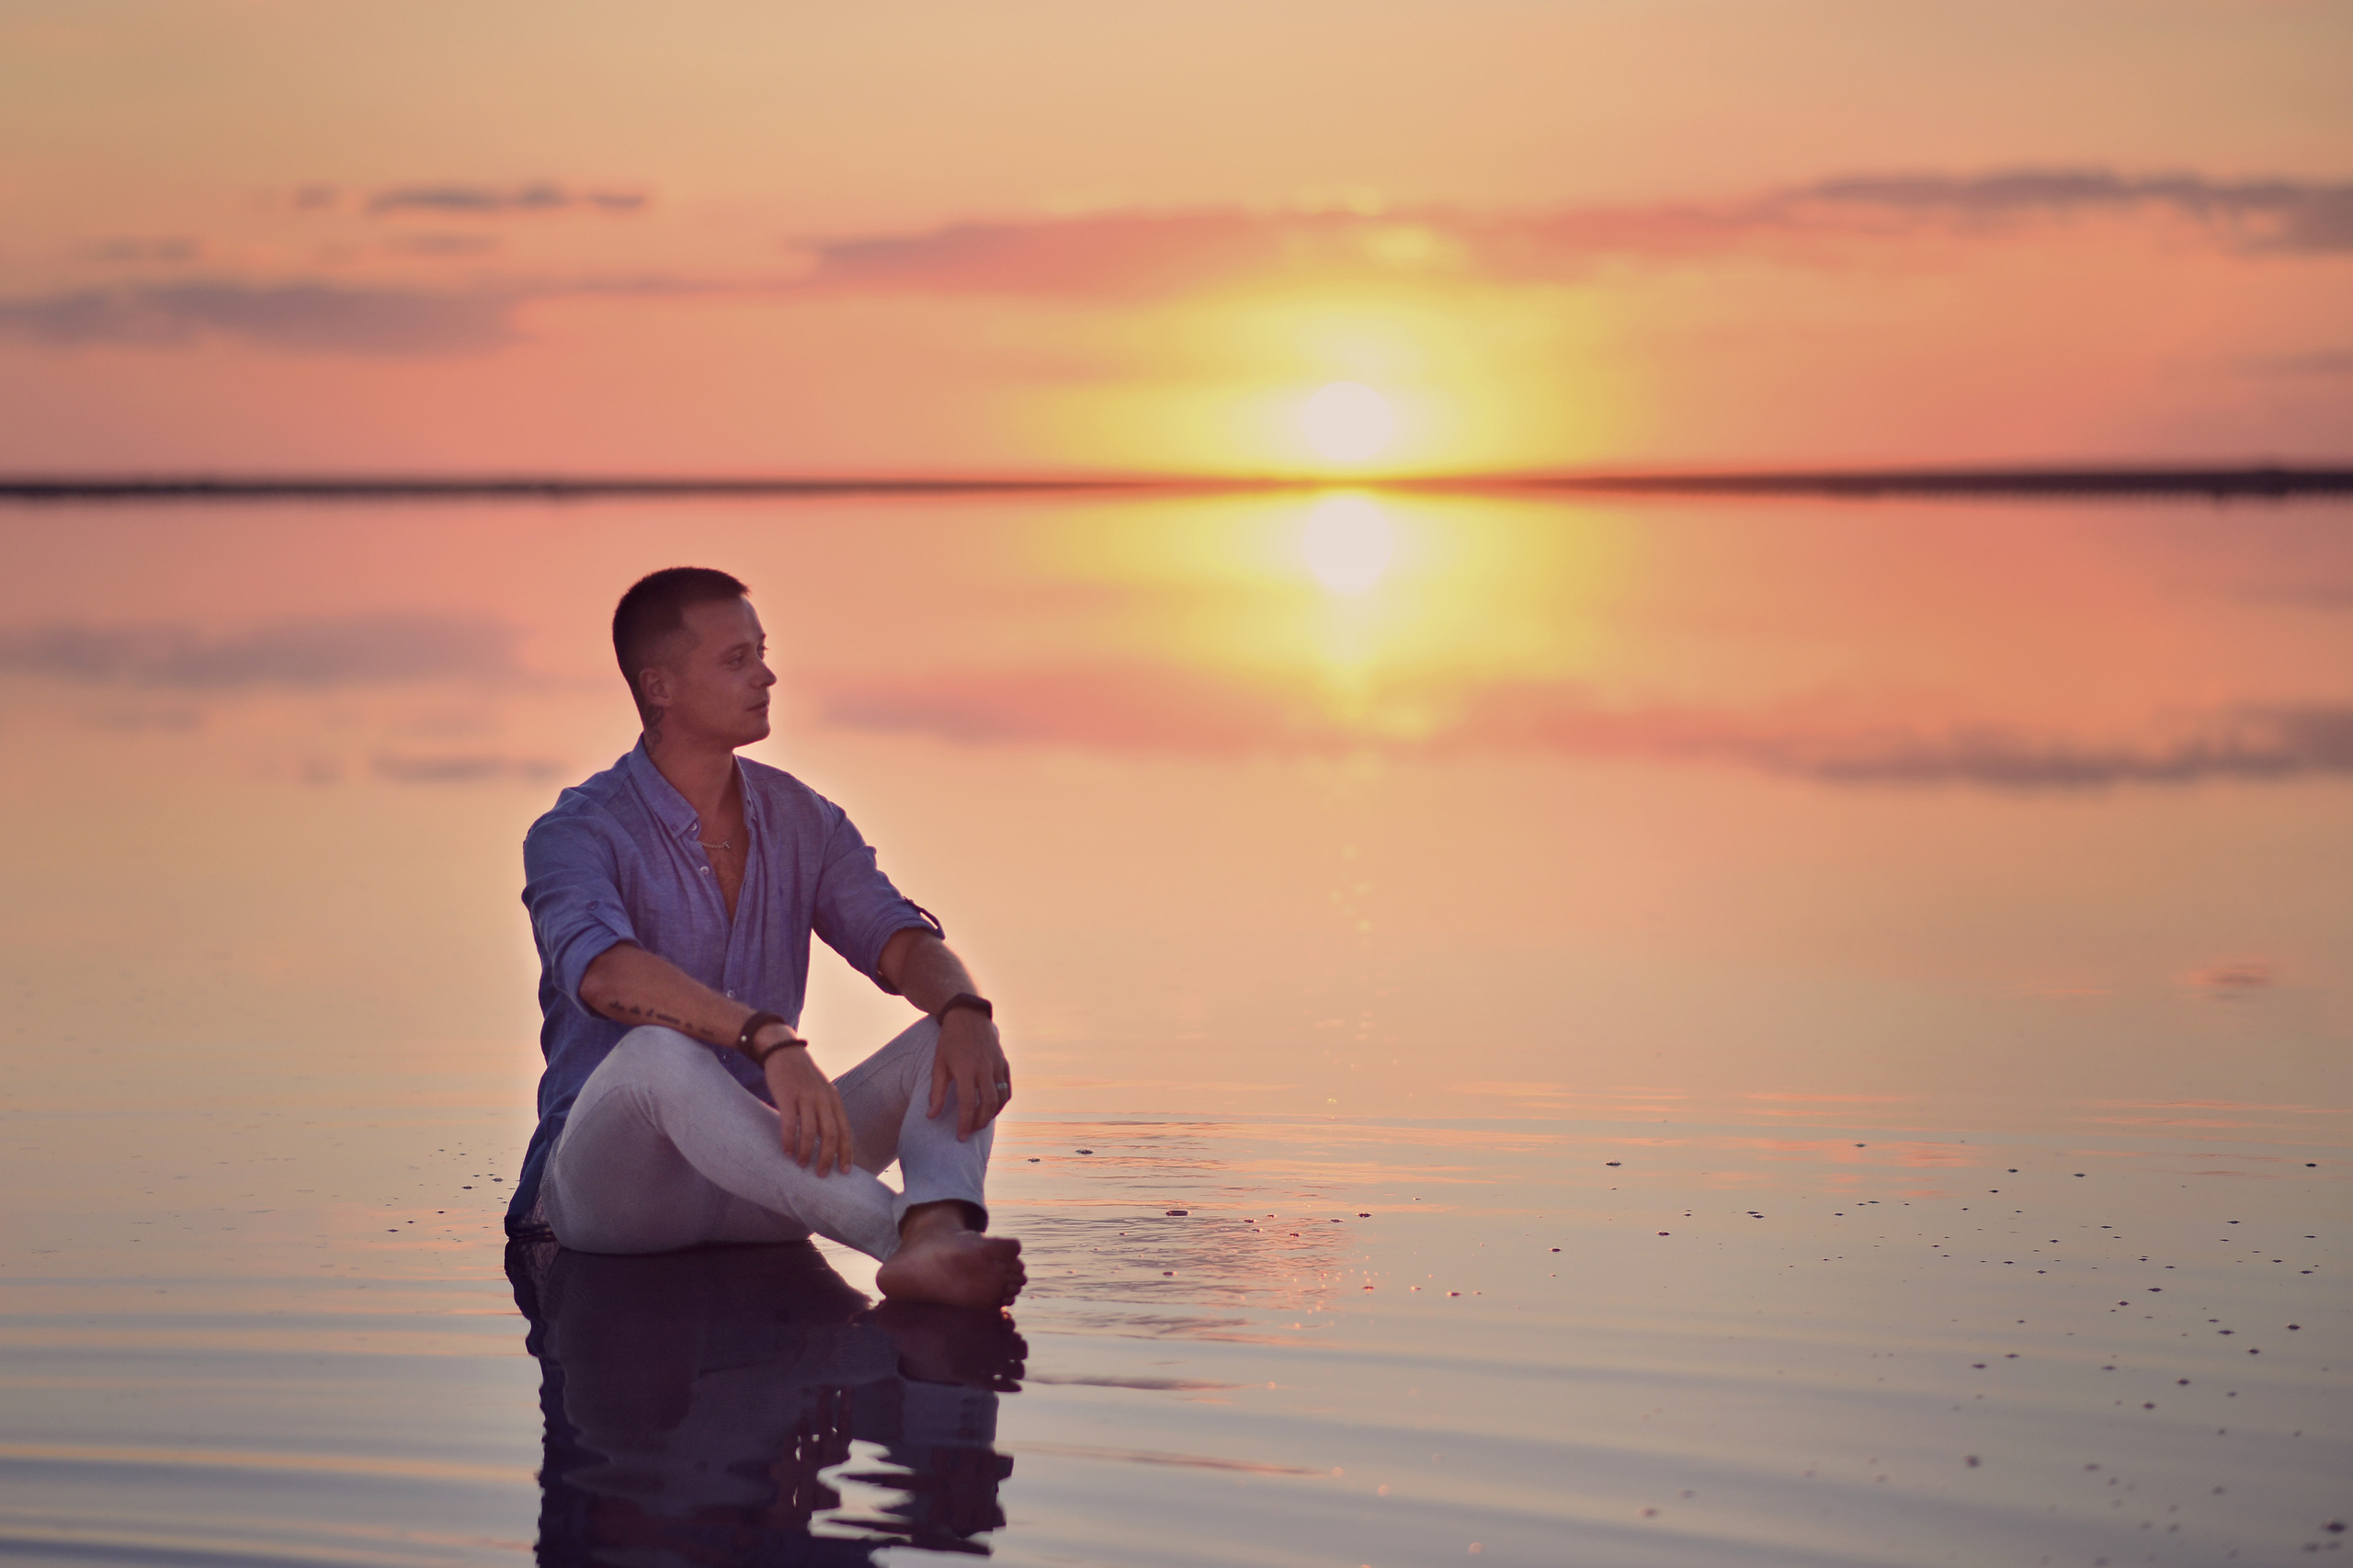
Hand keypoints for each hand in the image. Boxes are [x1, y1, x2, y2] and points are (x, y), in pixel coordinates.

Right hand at [761, 1030, 855, 1174]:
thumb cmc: (802, 1076)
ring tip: (801, 1165)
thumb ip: (827, 1111)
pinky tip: (787, 1152)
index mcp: (834, 1099)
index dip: (846, 1153)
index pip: (845, 1130)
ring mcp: (806, 1097)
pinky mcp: (787, 1096)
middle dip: (827, 1158)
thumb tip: (830, 1140)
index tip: (845, 1172)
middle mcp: (823, 1099)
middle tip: (821, 1175)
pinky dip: (789, 1140)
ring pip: (811, 1132)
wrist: (784, 1052)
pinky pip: (789, 1123)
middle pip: (831, 1135)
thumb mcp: (822, 1091)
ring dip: (807, 1152)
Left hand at [928, 1008, 1009, 1139]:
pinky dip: (1002, 1102)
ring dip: (992, 1114)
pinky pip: (1007, 1088)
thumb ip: (936, 1092)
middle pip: (988, 1104)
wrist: (968, 1017)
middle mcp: (984, 1068)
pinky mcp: (1004, 1063)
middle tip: (970, 1131)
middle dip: (980, 1122)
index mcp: (965, 1069)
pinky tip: (992, 1108)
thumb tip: (931, 1116)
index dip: (964, 1123)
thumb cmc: (949, 1042)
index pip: (967, 1104)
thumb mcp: (938, 1065)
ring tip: (980, 1121)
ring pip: (1001, 1098)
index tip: (960, 1137)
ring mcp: (997, 1065)